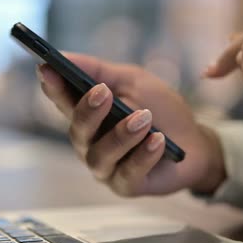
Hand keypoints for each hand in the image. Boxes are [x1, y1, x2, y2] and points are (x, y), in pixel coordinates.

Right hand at [37, 53, 224, 196]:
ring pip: (101, 155)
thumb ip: (99, 71)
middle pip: (78, 130)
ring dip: (121, 135)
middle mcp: (90, 143)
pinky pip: (129, 173)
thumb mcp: (133, 81)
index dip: (53, 86)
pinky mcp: (127, 185)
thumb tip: (63, 56)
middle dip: (88, 111)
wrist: (195, 142)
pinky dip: (143, 155)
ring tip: (143, 118)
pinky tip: (157, 140)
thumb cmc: (160, 110)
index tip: (47, 68)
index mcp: (88, 115)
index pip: (63, 101)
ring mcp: (107, 167)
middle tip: (103, 93)